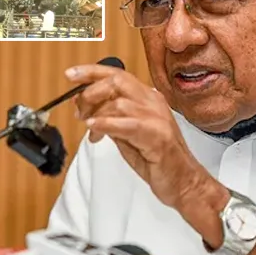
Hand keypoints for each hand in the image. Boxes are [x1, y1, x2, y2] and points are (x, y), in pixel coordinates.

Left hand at [65, 64, 211, 208]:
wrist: (184, 182)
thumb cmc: (157, 160)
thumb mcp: (127, 134)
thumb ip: (109, 118)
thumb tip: (84, 106)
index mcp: (148, 98)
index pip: (117, 75)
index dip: (91, 72)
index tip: (71, 74)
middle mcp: (153, 103)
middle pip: (116, 81)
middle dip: (90, 92)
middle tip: (79, 111)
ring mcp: (157, 118)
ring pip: (118, 103)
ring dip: (96, 114)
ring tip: (90, 129)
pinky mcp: (158, 136)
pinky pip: (127, 124)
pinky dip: (106, 124)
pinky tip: (94, 129)